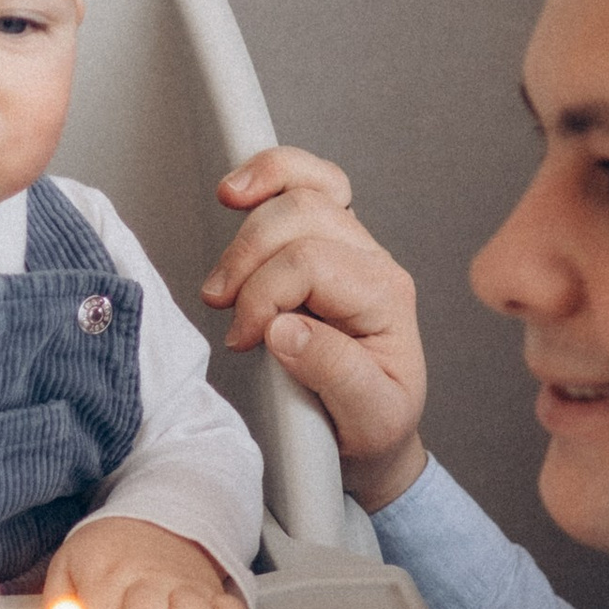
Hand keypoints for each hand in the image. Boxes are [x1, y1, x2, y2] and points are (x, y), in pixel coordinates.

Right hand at [201, 149, 429, 513]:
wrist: (373, 434)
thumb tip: (284, 328)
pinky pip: (304, 182)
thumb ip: (334, 373)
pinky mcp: (323, 241)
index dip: (263, 295)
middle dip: (247, 259)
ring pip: (300, 190)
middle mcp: (371, 263)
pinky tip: (238, 192)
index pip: (311, 264)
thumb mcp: (369, 419)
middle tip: (223, 308)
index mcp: (386, 300)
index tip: (243, 339)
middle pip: (303, 216)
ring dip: (247, 226)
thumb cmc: (372, 426)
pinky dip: (269, 175)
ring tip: (224, 279)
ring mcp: (349, 246)